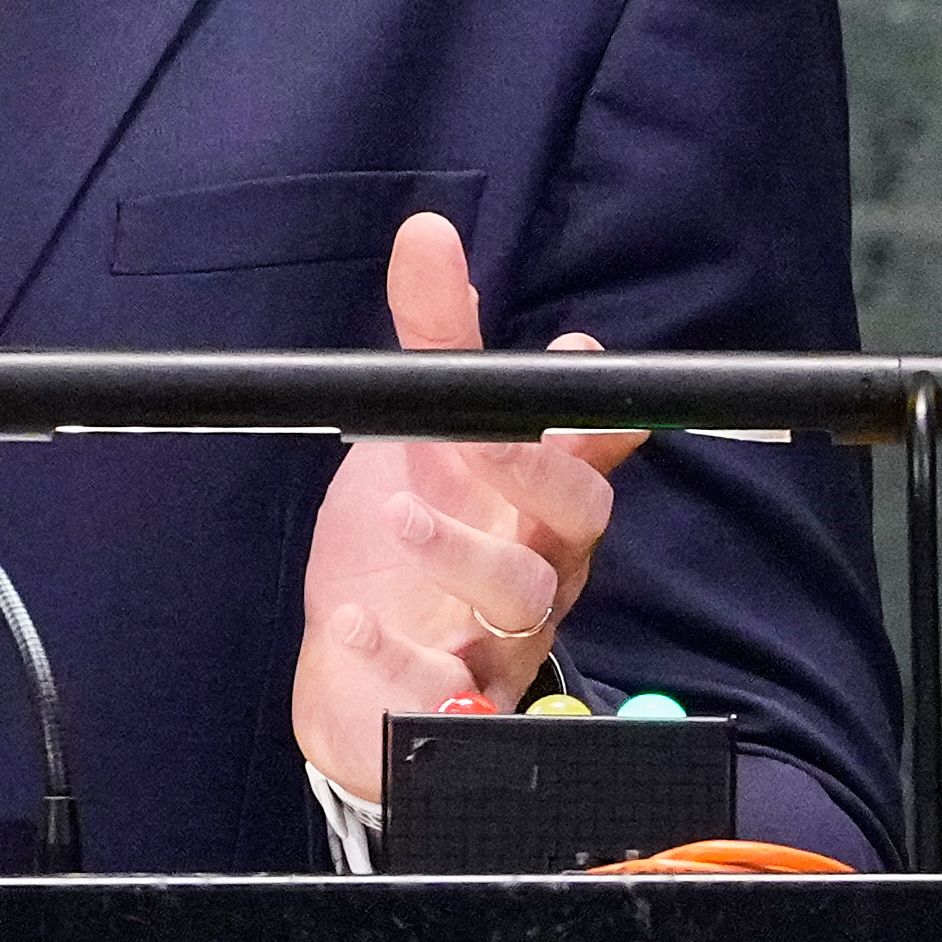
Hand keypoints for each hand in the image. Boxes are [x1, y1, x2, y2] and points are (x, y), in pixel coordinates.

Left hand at [289, 211, 641, 798]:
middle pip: (572, 525)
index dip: (589, 417)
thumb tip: (428, 234)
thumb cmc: (401, 551)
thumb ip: (432, 351)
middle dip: (531, 475)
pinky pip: (442, 693)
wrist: (352, 677)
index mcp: (532, 508)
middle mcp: (533, 571)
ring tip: (399, 514)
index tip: (571, 364)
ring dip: (462, 553)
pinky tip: (352, 624)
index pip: (585, 458)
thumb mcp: (410, 443)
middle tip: (479, 440)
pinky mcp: (447, 707)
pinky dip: (397, 658)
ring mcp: (496, 642)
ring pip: (518, 602)